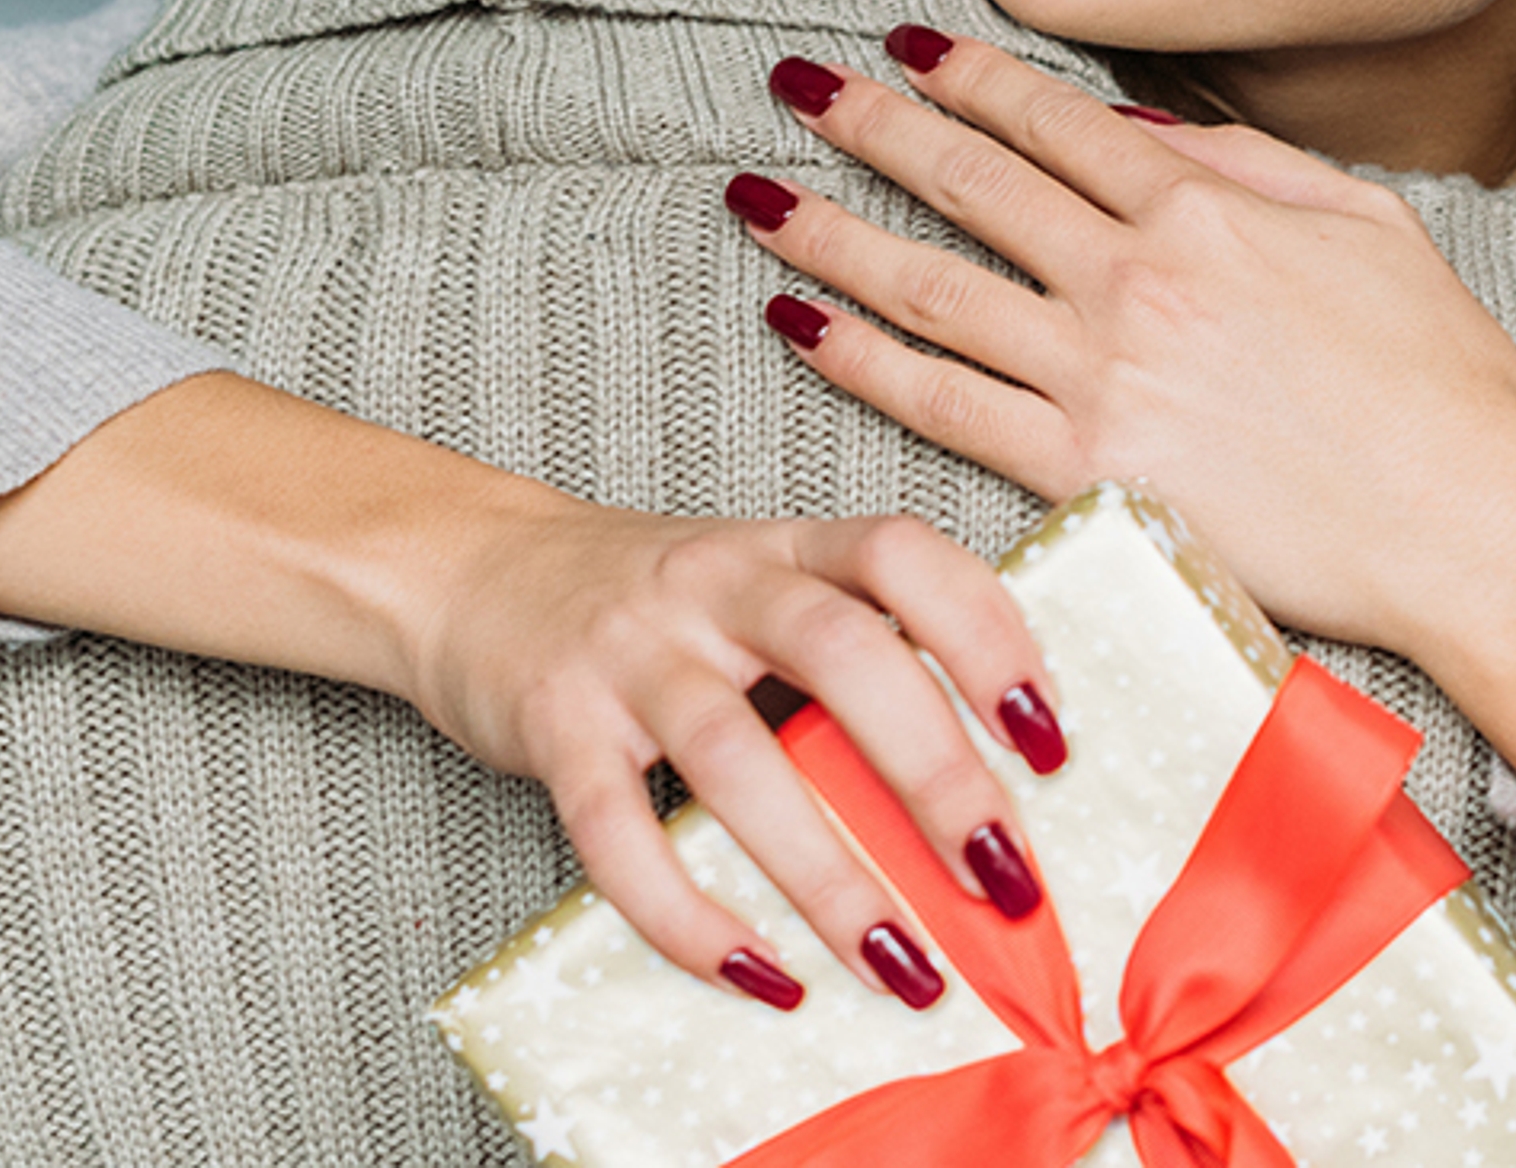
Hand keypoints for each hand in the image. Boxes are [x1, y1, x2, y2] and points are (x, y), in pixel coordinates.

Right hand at [398, 496, 1069, 1010]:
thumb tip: (988, 782)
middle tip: (1001, 875)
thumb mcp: (763, 584)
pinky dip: (691, 914)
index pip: (906, 558)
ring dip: (829, 873)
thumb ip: (856, 651)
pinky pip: (620, 831)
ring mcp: (630, 652)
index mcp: (787, 543)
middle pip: (845, 657)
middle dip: (936, 774)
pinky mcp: (554, 725)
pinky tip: (761, 972)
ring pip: (739, 757)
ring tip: (898, 960)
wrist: (465, 568)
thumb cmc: (652, 604)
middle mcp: (716, 582)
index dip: (989, 637)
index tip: (1050, 738)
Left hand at [728, 29, 1515, 786]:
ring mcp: (1100, 375)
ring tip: (756, 196)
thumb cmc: (1442, 384)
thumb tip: (1145, 133)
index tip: (899, 46)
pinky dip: (860, 359)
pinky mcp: (1083, 473)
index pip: (1051, 121)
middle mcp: (1135, 277)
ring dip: (831, 231)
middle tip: (792, 82)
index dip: (963, 76)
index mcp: (1205, 209)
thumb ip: (1254, 165)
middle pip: (969, 181)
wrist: (1466, 524)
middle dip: (869, 123)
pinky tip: (798, 321)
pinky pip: (941, 404)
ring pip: (930, 285)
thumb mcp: (1372, 226)